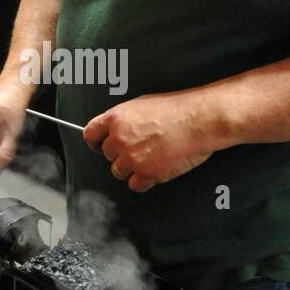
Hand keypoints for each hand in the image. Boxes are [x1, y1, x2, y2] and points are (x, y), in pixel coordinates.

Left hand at [84, 91, 215, 193]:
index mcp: (116, 119)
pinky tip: (155, 168)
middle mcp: (120, 139)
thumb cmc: (177, 110)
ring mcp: (133, 158)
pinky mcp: (148, 174)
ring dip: (131, 168)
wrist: (199, 120)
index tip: (100, 145)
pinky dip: (144, 180)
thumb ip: (123, 119)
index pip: (90, 135)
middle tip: (139, 148)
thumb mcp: (142, 104)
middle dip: (120, 154)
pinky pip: (135, 185)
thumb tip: (114, 129)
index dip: (96, 142)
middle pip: (107, 155)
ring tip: (150, 156)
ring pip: (119, 172)